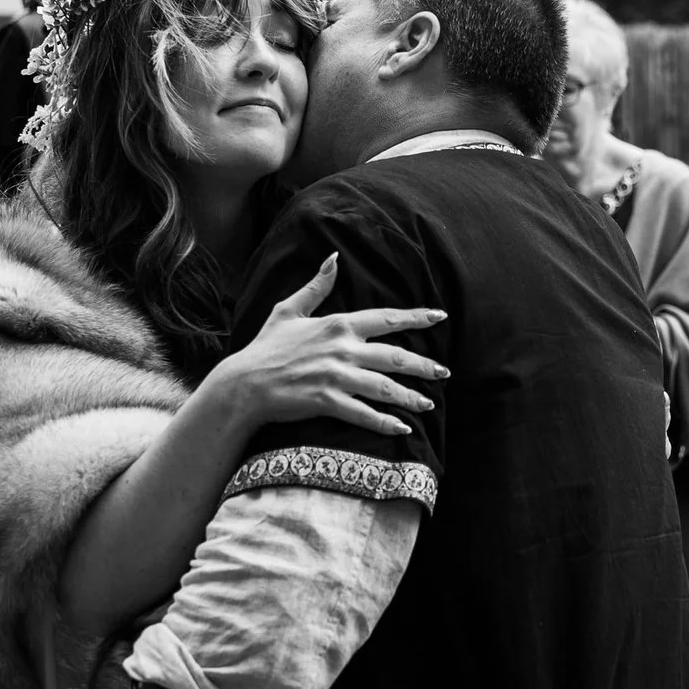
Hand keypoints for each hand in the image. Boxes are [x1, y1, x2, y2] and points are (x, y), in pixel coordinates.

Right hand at [210, 254, 448, 438]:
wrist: (243, 383)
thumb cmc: (265, 348)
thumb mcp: (288, 310)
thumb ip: (316, 286)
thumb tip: (334, 259)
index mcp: (338, 325)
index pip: (386, 318)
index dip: (416, 317)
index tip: (440, 317)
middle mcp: (342, 349)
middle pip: (395, 357)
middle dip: (424, 366)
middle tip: (445, 372)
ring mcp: (336, 376)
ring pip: (385, 387)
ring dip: (410, 398)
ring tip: (428, 405)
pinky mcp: (327, 401)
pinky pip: (364, 414)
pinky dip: (385, 423)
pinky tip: (403, 429)